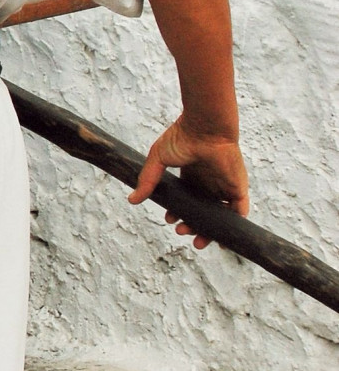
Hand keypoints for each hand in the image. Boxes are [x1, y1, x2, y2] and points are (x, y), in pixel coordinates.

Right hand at [128, 119, 248, 247]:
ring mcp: (223, 186)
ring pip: (219, 216)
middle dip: (191, 226)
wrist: (205, 128)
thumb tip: (132, 199)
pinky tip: (223, 237)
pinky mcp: (237, 188)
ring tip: (199, 242)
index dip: (178, 213)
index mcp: (192, 175)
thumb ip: (147, 180)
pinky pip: (239, 211)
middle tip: (181, 232)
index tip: (169, 219)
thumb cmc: (182, 137)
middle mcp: (208, 182)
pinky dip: (234, 225)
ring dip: (210, 231)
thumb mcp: (158, 158)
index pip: (186, 200)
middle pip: (201, 211)